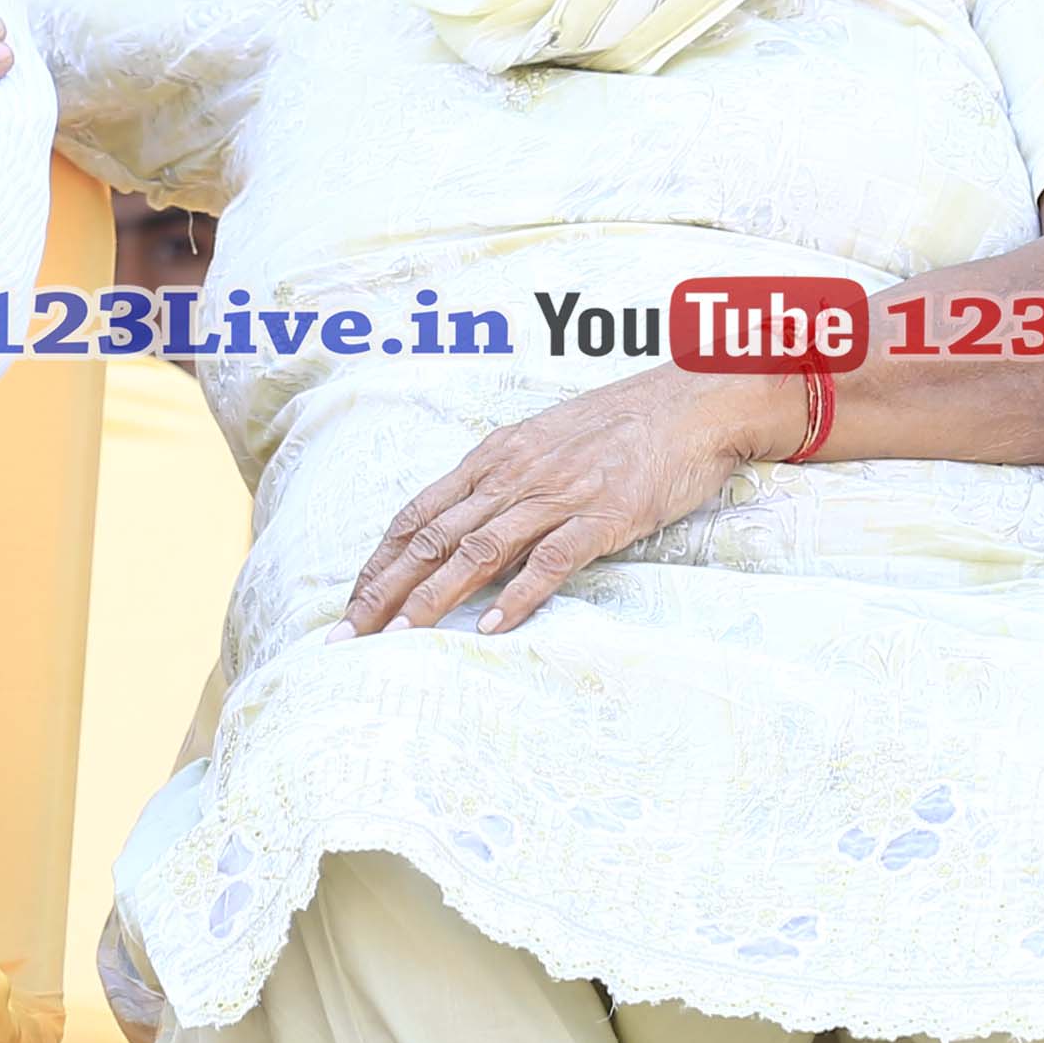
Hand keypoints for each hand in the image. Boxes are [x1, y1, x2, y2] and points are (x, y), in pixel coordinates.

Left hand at [348, 367, 796, 637]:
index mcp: (497, 456)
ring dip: (433, 600)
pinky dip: (517, 595)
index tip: (354, 601)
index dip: (381, 559)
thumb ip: (507, 480)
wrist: (694, 401)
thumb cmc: (624, 424)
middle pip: (434, 537)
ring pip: (477, 551)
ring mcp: (557, 495)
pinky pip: (550, 560)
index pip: (420, 513)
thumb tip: (469, 523)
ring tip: (399, 642)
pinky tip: (491, 627)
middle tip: (349, 634)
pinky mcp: (602, 516)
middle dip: (386, 589)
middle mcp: (514, 474)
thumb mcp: (549, 441)